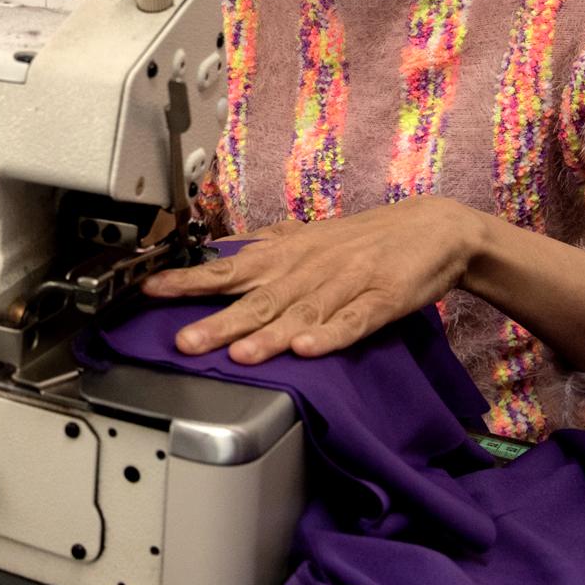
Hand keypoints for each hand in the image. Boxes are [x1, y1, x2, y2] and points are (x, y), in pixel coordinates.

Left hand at [141, 196, 478, 363]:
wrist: (432, 229)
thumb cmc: (361, 239)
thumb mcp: (304, 238)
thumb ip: (261, 248)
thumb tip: (215, 251)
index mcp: (286, 254)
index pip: (227, 268)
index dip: (190, 280)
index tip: (152, 290)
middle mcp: (308, 268)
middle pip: (259, 298)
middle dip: (220, 322)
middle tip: (186, 342)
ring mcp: (345, 283)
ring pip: (301, 312)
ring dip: (270, 335)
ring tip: (242, 355)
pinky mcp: (381, 300)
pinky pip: (353, 320)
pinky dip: (330, 335)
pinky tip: (309, 349)